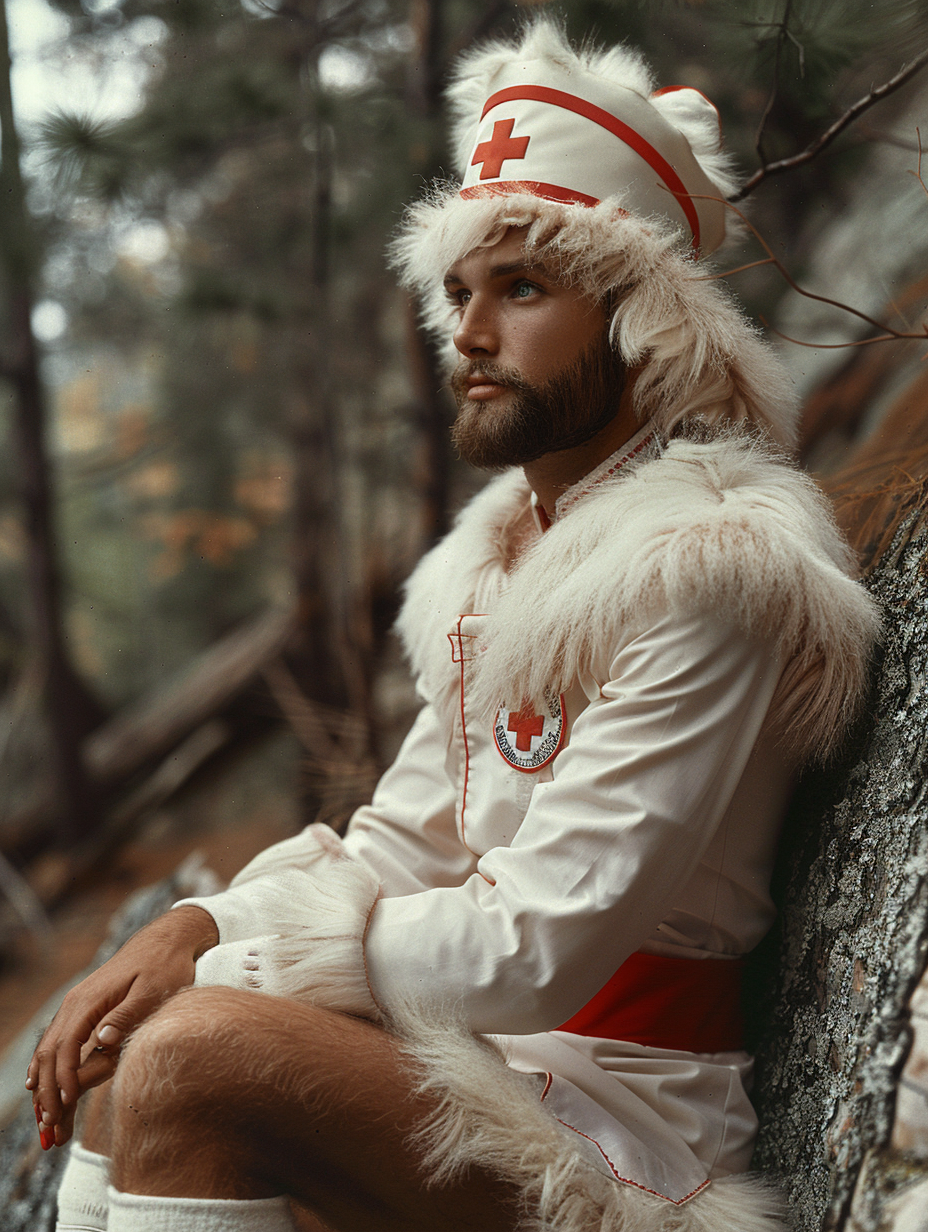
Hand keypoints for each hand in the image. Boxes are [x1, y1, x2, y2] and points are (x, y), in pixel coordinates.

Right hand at [26, 905, 217, 1147]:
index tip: (64, 1110)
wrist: (166, 941)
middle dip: (47, 1095)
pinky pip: (57, 1043)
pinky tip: (43, 1090)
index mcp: (89, 1001)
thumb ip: (127, 1015)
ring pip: (48, 1051)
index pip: (65, 1049)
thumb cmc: (165, 966)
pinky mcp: (84, 1010)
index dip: (62, 1082)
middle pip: (49, 1054)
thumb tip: (102, 1039)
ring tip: (47, 1124)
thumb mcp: (154, 989)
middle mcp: (75, 1004)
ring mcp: (76, 1006)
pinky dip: (48, 1070)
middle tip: (51, 1133)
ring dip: (44, 1087)